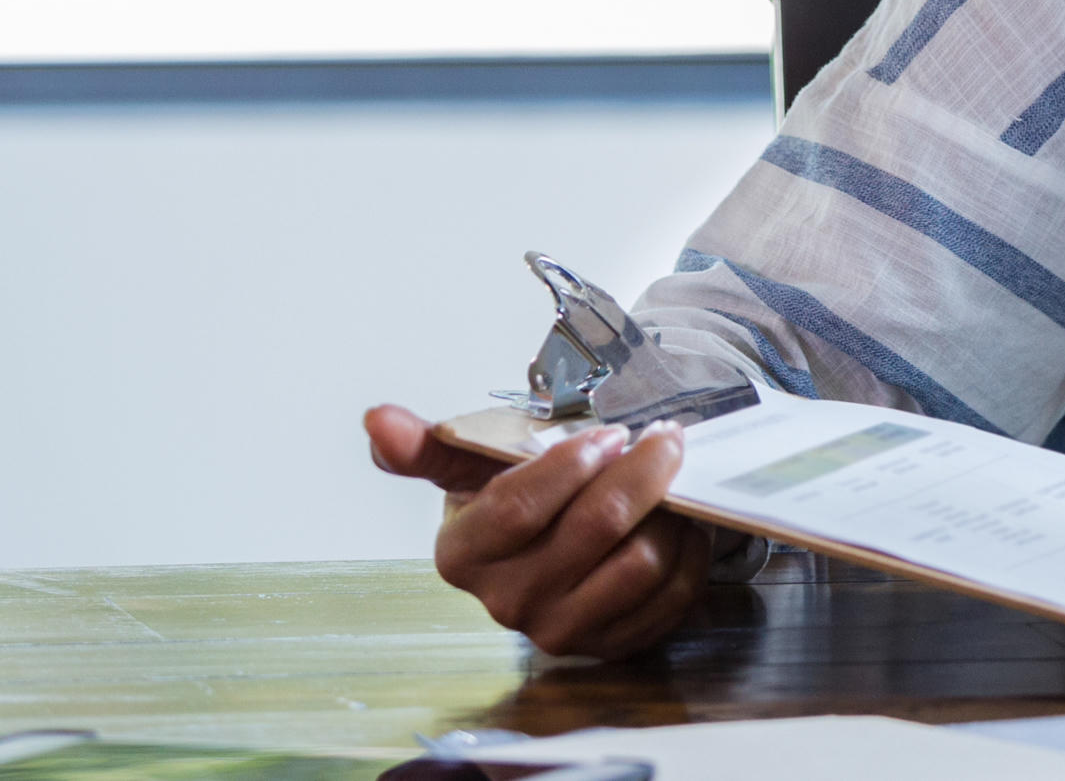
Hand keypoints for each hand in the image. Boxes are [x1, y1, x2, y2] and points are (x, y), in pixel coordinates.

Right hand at [365, 405, 715, 658]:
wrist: (549, 550)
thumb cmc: (515, 497)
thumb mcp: (470, 465)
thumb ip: (427, 444)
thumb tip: (376, 420)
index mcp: (463, 556)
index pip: (520, 508)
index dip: (571, 464)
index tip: (609, 431)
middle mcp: (506, 603)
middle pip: (592, 528)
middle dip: (641, 472)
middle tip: (664, 437)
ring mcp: (560, 632)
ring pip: (640, 562)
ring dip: (669, 511)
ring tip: (671, 479)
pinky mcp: (612, 645)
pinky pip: (671, 595)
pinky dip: (689, 550)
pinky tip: (682, 521)